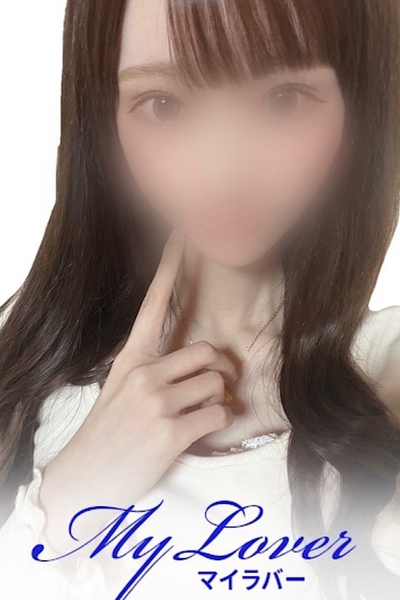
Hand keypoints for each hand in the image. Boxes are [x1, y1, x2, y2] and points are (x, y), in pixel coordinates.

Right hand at [39, 231, 236, 548]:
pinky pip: (218, 414)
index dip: (170, 266)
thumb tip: (196, 364)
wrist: (85, 478)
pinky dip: (218, 423)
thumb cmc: (108, 432)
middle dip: (218, 372)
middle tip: (215, 387)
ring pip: (217, 383)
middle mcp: (144, 374)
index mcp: (131, 358)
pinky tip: (201, 431)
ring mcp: (157, 403)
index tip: (182, 233)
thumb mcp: (120, 388)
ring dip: (219, 399)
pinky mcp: (171, 433)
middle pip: (208, 353)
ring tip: (203, 412)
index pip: (154, 303)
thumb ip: (152, 369)